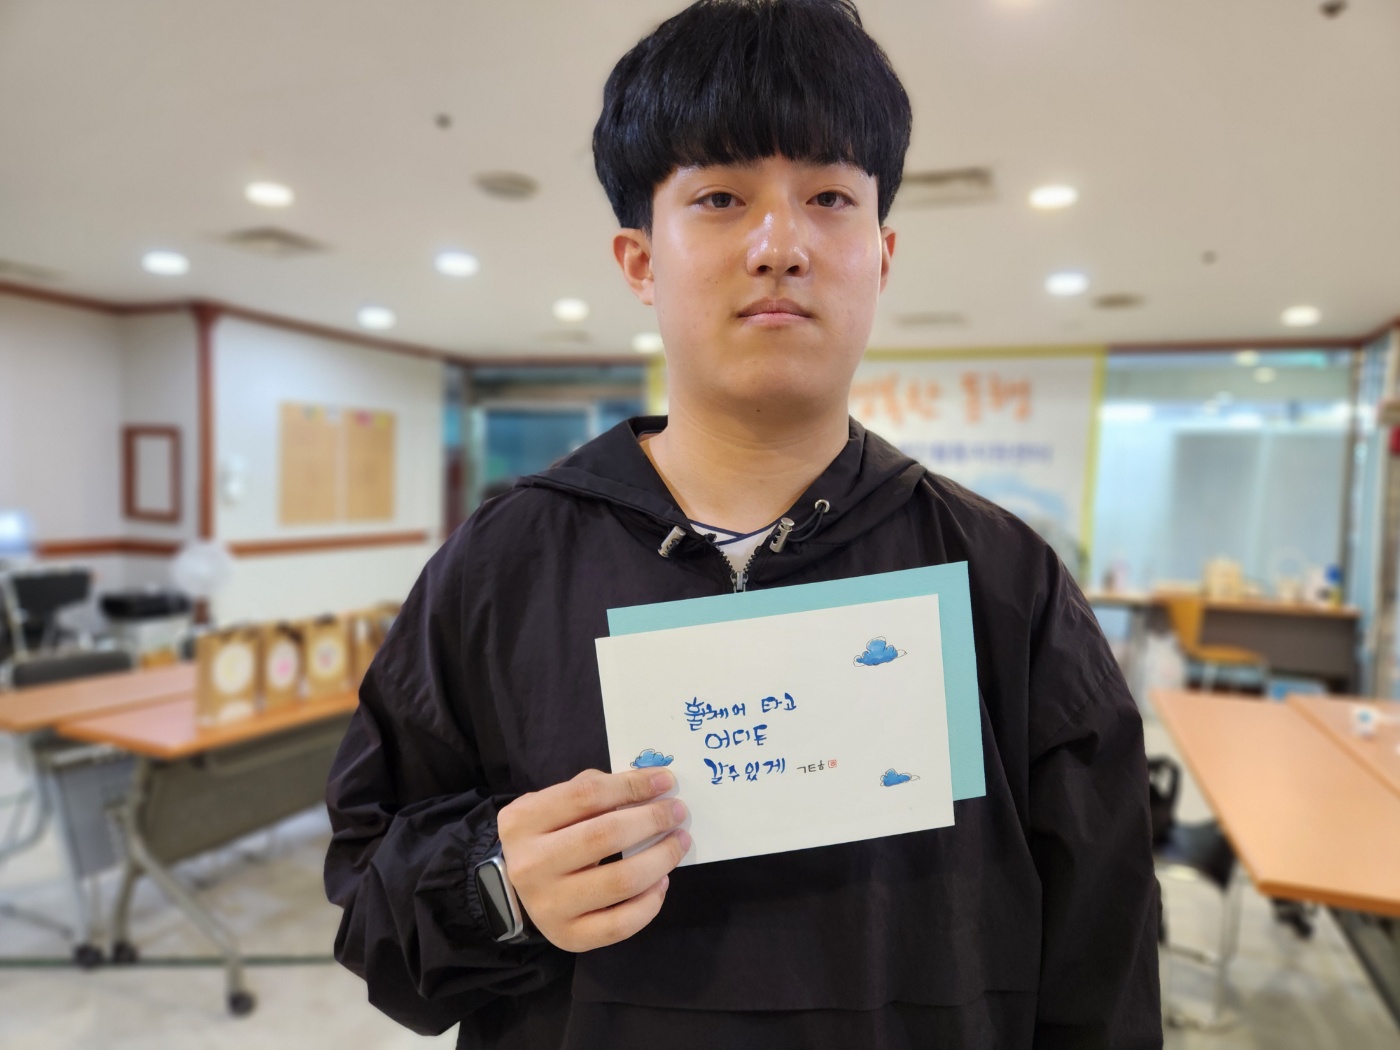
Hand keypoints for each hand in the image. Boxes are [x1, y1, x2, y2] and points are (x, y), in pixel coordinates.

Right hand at [496, 768, 690, 952]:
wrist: (515, 890)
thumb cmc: (546, 837)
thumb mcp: (554, 804)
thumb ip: (594, 789)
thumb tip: (650, 785)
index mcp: (523, 822)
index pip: (587, 794)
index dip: (632, 785)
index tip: (665, 780)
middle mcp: (531, 865)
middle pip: (606, 836)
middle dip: (652, 820)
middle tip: (678, 812)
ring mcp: (548, 907)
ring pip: (621, 881)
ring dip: (661, 858)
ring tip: (678, 842)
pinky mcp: (569, 937)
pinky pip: (622, 924)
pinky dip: (651, 902)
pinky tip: (661, 881)